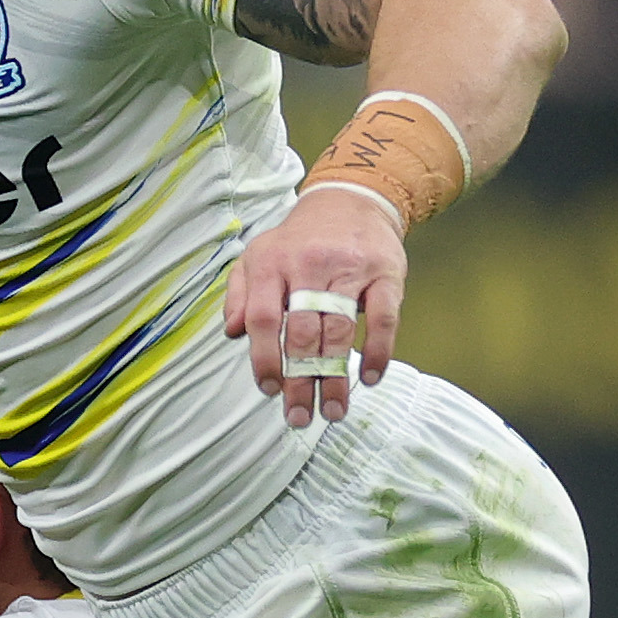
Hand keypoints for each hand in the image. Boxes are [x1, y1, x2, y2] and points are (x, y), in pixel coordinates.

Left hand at [223, 186, 404, 428]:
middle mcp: (309, 266)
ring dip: (335, 377)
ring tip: (332, 410)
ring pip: (338, 331)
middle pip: (301, 333)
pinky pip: (382, 318)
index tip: (270, 390)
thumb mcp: (257, 256)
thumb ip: (239, 294)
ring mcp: (349, 270)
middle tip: (299, 417)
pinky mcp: (385, 275)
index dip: (264, 358)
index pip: (263, 318)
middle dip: (300, 380)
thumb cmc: (298, 239)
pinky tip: (369, 378)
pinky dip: (376, 351)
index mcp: (271, 264)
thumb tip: (233, 333)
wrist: (351, 200)